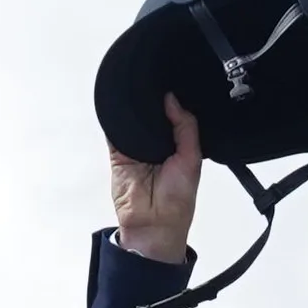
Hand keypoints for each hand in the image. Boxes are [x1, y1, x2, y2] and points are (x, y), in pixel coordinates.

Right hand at [110, 94, 200, 263]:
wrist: (153, 224)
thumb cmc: (177, 200)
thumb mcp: (192, 158)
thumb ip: (186, 127)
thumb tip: (173, 100)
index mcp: (178, 145)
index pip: (174, 114)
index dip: (174, 101)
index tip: (174, 84)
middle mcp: (157, 145)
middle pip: (152, 114)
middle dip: (154, 102)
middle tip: (156, 87)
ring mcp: (136, 149)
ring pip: (133, 120)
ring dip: (135, 110)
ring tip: (141, 96)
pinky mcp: (118, 154)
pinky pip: (114, 133)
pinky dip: (116, 122)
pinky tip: (123, 111)